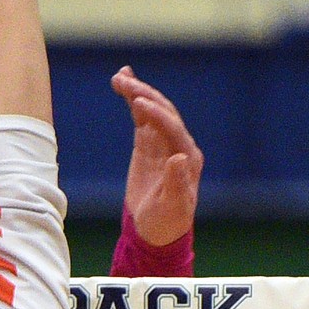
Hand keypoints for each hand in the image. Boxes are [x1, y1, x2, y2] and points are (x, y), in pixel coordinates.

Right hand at [112, 67, 203, 246]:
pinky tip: (124, 85)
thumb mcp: (173, 207)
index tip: (138, 103)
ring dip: (137, 92)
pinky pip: (142, 118)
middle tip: (123, 81)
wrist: (156, 231)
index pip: (173, 128)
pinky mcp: (149, 145)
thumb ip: (177, 184)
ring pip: (152, 111)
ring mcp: (163, 143)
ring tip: (119, 77)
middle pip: (163, 112)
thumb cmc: (167, 222)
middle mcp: (179, 145)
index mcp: (188, 158)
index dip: (157, 114)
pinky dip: (134, 101)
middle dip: (145, 95)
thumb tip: (179, 158)